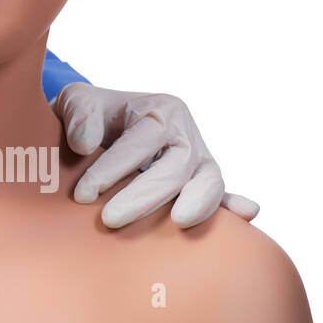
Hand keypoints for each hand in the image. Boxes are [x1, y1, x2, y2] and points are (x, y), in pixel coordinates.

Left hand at [51, 83, 259, 228]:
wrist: (98, 130)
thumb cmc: (88, 116)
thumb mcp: (76, 101)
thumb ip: (79, 114)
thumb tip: (85, 143)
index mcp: (160, 110)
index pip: (141, 141)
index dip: (111, 169)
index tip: (82, 194)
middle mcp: (186, 135)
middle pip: (175, 167)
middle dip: (143, 196)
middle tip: (109, 219)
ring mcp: (199, 161)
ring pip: (207, 183)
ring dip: (196, 204)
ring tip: (178, 222)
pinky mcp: (202, 186)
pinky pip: (222, 196)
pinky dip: (234, 206)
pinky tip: (245, 214)